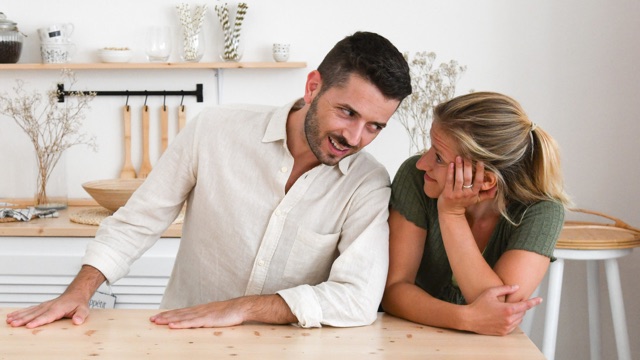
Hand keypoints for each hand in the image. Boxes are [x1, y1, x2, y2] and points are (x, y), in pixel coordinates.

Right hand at [5, 292, 90, 328]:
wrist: (76, 294)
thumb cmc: (78, 303)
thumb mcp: (83, 309)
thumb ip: (80, 315)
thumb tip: (77, 321)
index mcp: (58, 308)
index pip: (47, 316)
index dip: (38, 321)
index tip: (29, 326)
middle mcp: (49, 306)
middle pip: (35, 314)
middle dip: (23, 319)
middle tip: (13, 324)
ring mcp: (44, 305)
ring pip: (30, 311)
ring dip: (19, 316)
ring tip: (9, 320)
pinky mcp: (41, 306)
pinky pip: (30, 309)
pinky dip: (20, 312)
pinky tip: (12, 315)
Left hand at [149, 295, 295, 328]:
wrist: (242, 307)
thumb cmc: (231, 312)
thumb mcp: (216, 316)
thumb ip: (207, 318)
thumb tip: (201, 323)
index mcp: (201, 309)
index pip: (182, 312)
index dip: (170, 314)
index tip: (159, 316)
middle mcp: (199, 310)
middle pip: (178, 313)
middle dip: (164, 316)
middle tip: (152, 320)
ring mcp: (202, 314)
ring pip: (182, 317)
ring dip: (168, 319)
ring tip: (157, 322)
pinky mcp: (207, 319)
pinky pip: (191, 322)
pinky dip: (180, 323)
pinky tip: (172, 325)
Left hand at [438, 156, 495, 215]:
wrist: (450, 212)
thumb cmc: (464, 203)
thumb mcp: (476, 199)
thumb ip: (487, 194)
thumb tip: (497, 187)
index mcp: (474, 194)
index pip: (479, 182)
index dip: (480, 172)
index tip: (480, 162)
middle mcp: (465, 194)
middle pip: (468, 178)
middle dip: (468, 166)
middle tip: (468, 155)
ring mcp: (456, 194)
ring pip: (459, 179)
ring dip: (459, 167)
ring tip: (459, 157)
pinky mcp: (447, 193)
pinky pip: (449, 181)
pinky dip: (450, 172)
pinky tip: (451, 164)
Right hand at [464, 285, 540, 335]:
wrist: (469, 319)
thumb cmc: (478, 304)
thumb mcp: (490, 292)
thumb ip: (505, 289)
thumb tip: (516, 287)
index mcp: (508, 309)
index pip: (525, 305)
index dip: (534, 302)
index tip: (540, 299)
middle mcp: (509, 320)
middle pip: (522, 312)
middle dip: (521, 306)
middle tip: (514, 301)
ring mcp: (506, 327)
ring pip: (518, 320)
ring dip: (517, 314)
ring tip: (507, 309)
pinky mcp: (502, 332)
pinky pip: (513, 326)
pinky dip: (512, 321)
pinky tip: (504, 316)